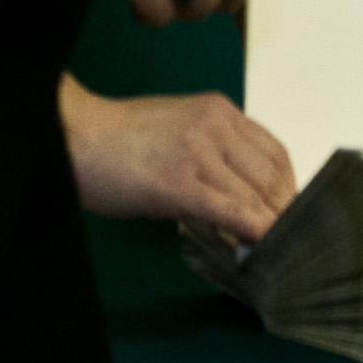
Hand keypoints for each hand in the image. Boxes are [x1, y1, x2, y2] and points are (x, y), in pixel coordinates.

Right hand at [60, 75, 298, 243]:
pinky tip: (260, 247)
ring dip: (272, 228)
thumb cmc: (118, 137)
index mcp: (217, 110)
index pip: (274, 153)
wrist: (74, 135)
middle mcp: (215, 126)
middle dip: (284, 213)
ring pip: (256, 196)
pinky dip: (253, 231)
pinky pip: (231, 210)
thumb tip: (242, 194)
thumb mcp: (178, 126)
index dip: (288, 189)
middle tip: (287, 241)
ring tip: (274, 252)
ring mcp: (199, 153)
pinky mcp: (180, 183)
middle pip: (272, 177)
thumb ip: (215, 151)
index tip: (288, 214)